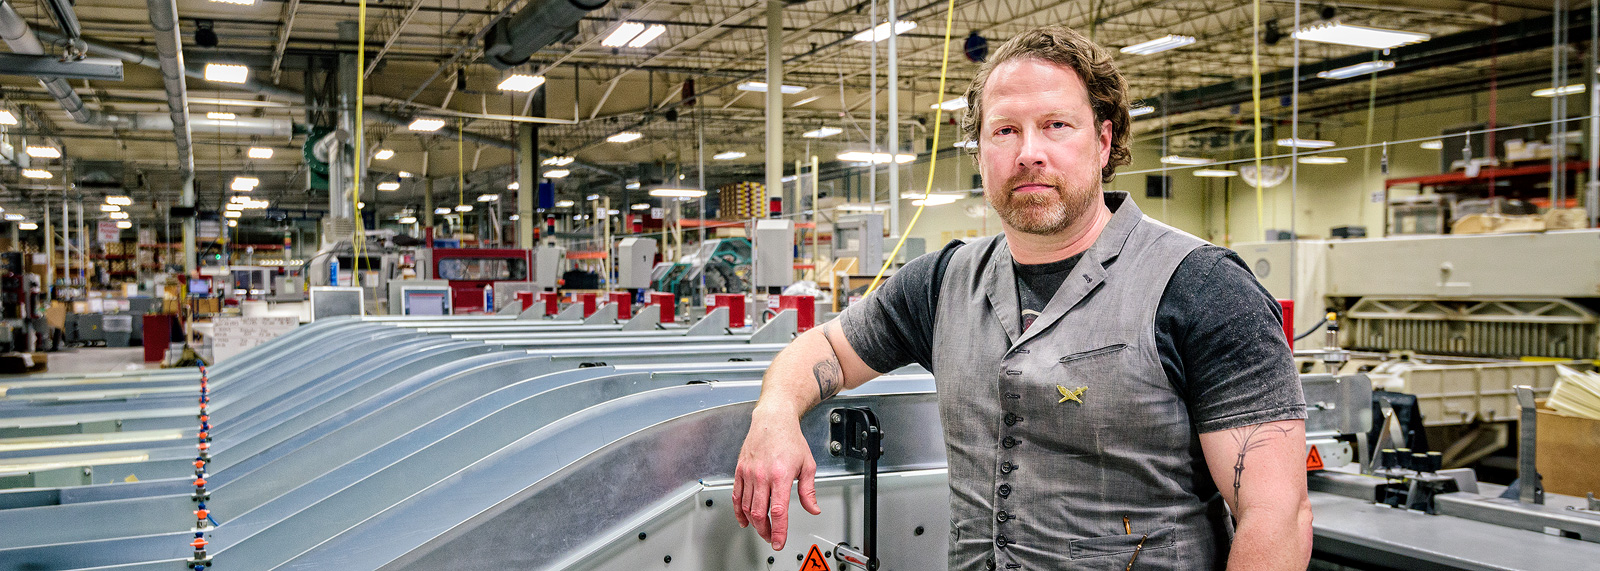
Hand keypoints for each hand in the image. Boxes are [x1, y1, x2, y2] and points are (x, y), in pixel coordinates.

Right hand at [732, 406, 821, 549]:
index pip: (778, 511)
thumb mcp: (807, 464)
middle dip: (765, 530)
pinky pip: (737, 495)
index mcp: (780, 475)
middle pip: (759, 513)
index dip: (778, 530)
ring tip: (761, 529)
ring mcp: (749, 473)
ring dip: (753, 522)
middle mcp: (762, 475)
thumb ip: (808, 490)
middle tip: (771, 537)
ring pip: (747, 507)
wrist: (773, 419)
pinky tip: (743, 518)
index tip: (779, 541)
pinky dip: (738, 511)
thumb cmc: (790, 439)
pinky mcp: (740, 470)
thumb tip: (813, 508)